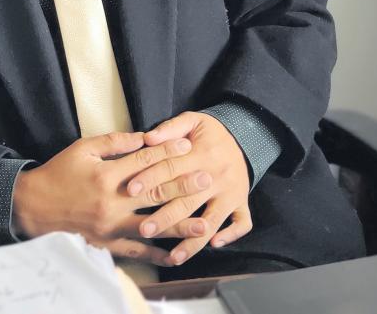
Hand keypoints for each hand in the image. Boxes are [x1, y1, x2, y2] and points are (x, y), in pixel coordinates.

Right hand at [12, 131, 213, 265]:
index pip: (144, 161)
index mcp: (106, 175)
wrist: (34, 207)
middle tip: (208, 180)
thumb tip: (144, 137)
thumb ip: (114, 142)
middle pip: (155, 192)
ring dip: (179, 225)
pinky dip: (156, 254)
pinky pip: (136, 251)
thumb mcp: (83, 148)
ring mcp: (110, 226)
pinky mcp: (106, 244)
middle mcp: (112, 202)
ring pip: (151, 226)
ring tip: (203, 225)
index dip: (168, 152)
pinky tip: (174, 254)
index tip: (189, 147)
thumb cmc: (59, 173)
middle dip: (184, 186)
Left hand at [127, 111, 252, 265]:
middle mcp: (218, 176)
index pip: (172, 169)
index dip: (150, 178)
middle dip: (165, 217)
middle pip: (188, 201)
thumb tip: (147, 138)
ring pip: (212, 221)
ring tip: (173, 256)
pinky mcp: (242, 202)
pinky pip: (241, 222)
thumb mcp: (193, 121)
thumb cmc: (211, 132)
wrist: (247, 135)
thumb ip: (170, 128)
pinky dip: (230, 235)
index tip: (130, 190)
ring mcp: (232, 192)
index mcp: (203, 154)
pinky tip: (212, 244)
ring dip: (192, 240)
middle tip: (144, 230)